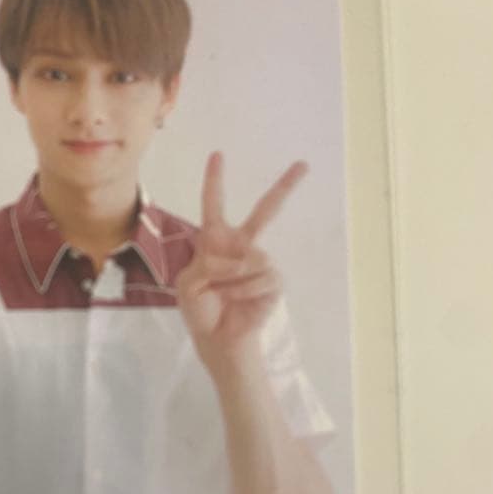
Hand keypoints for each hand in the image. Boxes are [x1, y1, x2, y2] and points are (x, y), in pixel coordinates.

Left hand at [176, 151, 307, 373]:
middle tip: (304, 164)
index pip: (214, 205)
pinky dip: (243, 290)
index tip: (217, 155)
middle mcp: (241, 246)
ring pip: (248, 258)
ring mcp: (260, 262)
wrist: (216, 338)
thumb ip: (207, 264)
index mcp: (215, 240)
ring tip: (221, 293)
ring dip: (229, 278)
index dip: (215, 180)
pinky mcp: (274, 282)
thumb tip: (239, 261)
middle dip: (285, 186)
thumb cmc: (200, 309)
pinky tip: (237, 301)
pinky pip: (260, 277)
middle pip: (266, 211)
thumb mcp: (188, 283)